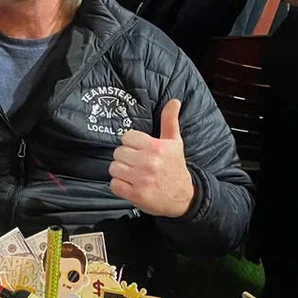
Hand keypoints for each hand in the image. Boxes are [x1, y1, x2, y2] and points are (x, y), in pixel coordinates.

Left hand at [109, 99, 194, 217]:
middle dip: (125, 158)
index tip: (139, 150)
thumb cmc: (175, 167)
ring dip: (121, 172)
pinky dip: (119, 186)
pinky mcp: (136, 195)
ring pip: (113, 168)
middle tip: (136, 163)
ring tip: (133, 174)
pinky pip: (114, 185)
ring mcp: (141, 179)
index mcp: (156, 147)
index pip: (127, 137)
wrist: (184, 197)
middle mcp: (148, 162)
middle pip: (118, 152)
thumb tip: (174, 100)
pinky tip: (130, 185)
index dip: (131, 144)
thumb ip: (170, 120)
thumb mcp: (175, 142)